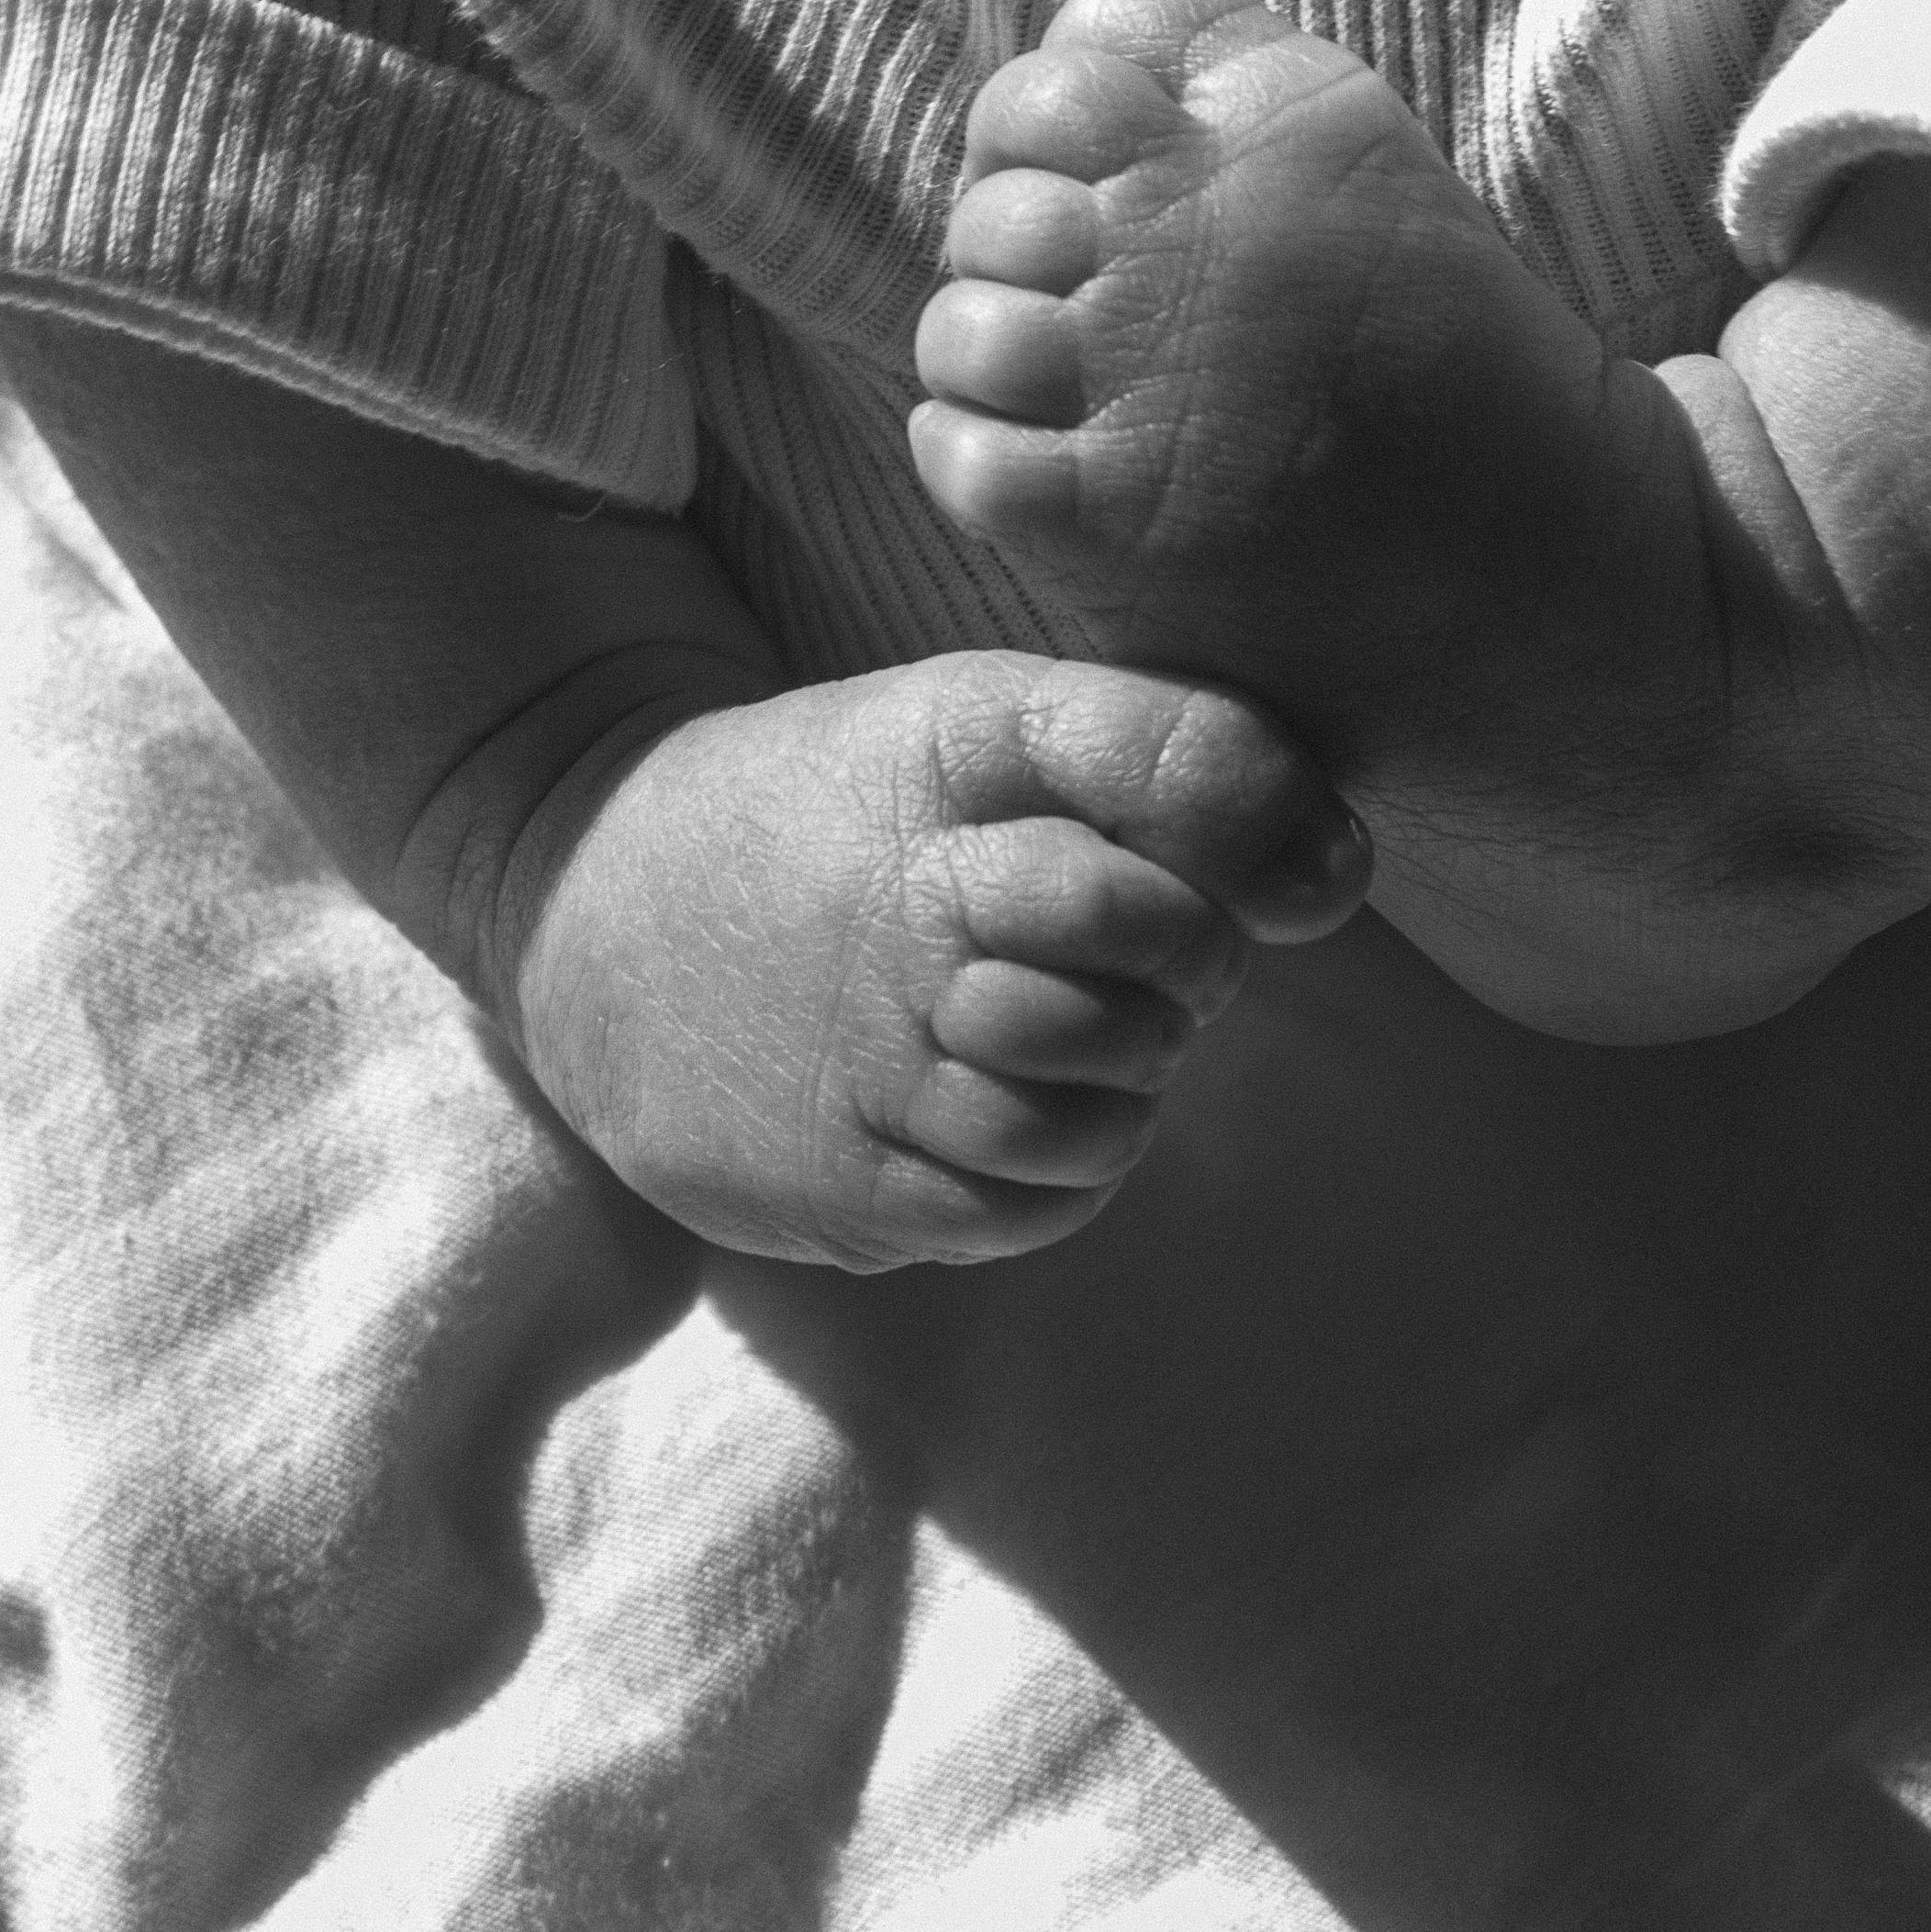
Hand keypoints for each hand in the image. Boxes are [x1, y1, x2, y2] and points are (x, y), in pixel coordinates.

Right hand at [508, 648, 1367, 1269]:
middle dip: (1185, 963)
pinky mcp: (838, 1184)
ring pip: (1108, 1105)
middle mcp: (911, 907)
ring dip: (1119, 1078)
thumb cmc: (844, 814)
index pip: (1185, 780)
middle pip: (1165, 950)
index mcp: (956, 753)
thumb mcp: (981, 724)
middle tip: (1127, 957)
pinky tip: (998, 1101)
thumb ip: (1171, 756)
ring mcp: (869, 1059)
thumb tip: (1339, 876)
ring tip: (1053, 1031)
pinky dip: (1055, 1168)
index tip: (1237, 870)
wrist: (591, 915)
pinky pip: (1030, 1208)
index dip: (1248, 841)